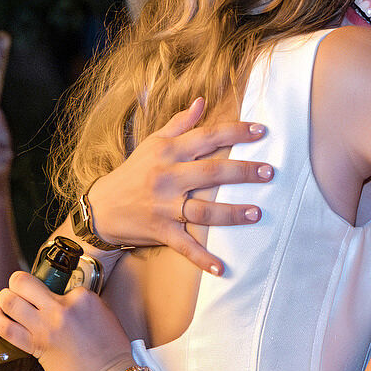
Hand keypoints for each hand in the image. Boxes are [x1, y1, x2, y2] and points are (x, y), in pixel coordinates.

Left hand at [0, 274, 134, 370]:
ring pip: (10, 302)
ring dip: (3, 298)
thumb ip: (81, 304)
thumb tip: (61, 298)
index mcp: (82, 298)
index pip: (55, 281)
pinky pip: (7, 329)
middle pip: (24, 283)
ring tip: (4, 300)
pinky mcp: (37, 346)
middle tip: (17, 288)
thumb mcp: (104, 314)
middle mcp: (61, 308)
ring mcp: (47, 327)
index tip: (49, 296)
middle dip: (15, 283)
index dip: (49, 288)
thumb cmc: (112, 353)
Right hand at [85, 98, 273, 274]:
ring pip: (203, 210)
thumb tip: (202, 102)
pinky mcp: (160, 231)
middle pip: (210, 172)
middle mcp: (167, 176)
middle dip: (242, 172)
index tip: (261, 131)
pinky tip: (221, 268)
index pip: (207, 137)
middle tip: (269, 172)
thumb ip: (179, 124)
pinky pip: (184, 246)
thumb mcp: (152, 144)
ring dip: (232, 214)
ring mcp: (164, 206)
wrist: (100, 208)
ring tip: (257, 213)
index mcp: (167, 152)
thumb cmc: (132, 173)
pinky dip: (201, 259)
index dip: (235, 132)